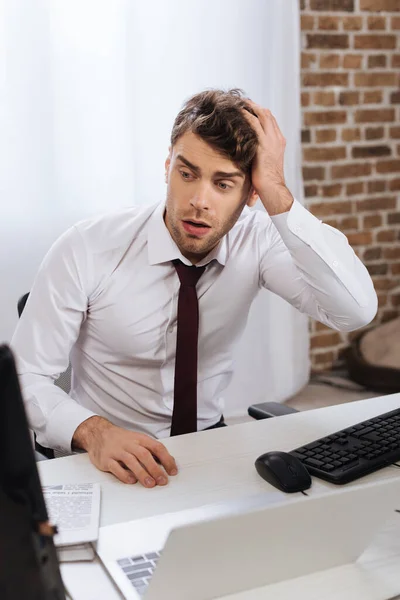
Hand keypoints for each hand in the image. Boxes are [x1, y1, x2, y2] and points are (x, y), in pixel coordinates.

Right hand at [73, 416, 177, 486]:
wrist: (98, 433)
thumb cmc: (120, 439)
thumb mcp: (137, 440)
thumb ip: (151, 450)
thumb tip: (168, 462)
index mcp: (140, 439)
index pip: (156, 447)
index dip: (166, 459)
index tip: (172, 471)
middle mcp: (129, 444)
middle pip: (144, 455)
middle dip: (155, 469)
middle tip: (163, 480)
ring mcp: (117, 451)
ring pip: (131, 461)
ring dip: (142, 473)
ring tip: (150, 484)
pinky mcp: (106, 459)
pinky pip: (116, 467)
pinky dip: (124, 475)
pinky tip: (131, 481)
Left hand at [242, 99, 292, 214]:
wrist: (273, 189)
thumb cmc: (267, 182)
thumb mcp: (264, 164)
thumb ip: (259, 154)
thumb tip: (247, 152)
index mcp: (279, 142)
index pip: (270, 121)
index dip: (259, 113)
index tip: (248, 109)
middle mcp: (277, 138)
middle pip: (266, 114)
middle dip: (253, 106)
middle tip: (241, 101)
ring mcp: (271, 140)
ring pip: (261, 115)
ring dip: (249, 107)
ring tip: (237, 103)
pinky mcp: (263, 145)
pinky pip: (254, 124)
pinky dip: (246, 116)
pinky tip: (237, 112)